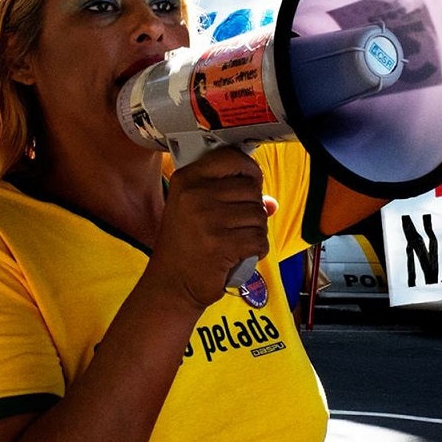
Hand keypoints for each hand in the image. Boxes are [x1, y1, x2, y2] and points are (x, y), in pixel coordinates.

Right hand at [144, 148, 271, 311]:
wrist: (171, 284)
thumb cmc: (185, 246)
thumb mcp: (196, 210)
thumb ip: (230, 197)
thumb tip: (270, 202)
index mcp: (187, 179)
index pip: (231, 157)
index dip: (249, 169)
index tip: (251, 182)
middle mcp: (194, 194)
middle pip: (251, 188)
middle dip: (253, 208)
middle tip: (237, 225)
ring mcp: (207, 219)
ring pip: (259, 214)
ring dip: (255, 231)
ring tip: (235, 242)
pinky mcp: (221, 244)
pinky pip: (259, 239)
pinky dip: (257, 250)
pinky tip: (239, 255)